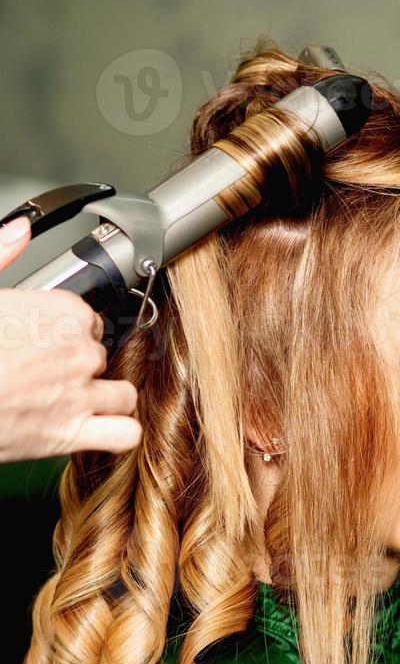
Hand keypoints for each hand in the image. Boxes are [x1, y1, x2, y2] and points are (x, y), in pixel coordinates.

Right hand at [0, 216, 142, 461]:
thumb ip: (2, 252)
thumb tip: (20, 229)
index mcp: (62, 312)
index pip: (90, 320)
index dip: (70, 333)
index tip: (49, 342)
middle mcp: (79, 352)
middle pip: (101, 357)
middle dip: (81, 368)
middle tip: (48, 376)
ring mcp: (80, 394)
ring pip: (123, 395)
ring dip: (108, 399)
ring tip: (81, 403)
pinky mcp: (71, 434)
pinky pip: (124, 434)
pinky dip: (118, 433)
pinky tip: (100, 429)